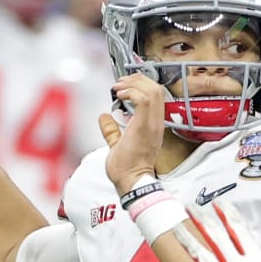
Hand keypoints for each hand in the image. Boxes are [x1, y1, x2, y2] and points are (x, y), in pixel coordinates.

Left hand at [99, 75, 167, 193]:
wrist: (132, 182)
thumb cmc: (128, 169)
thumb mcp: (118, 144)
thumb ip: (112, 130)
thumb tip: (104, 118)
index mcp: (153, 125)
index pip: (156, 95)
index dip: (140, 83)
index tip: (124, 85)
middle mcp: (156, 122)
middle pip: (156, 88)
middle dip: (136, 79)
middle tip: (120, 83)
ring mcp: (152, 124)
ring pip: (153, 91)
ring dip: (133, 85)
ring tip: (119, 88)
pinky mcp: (145, 126)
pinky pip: (143, 100)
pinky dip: (131, 93)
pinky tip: (120, 96)